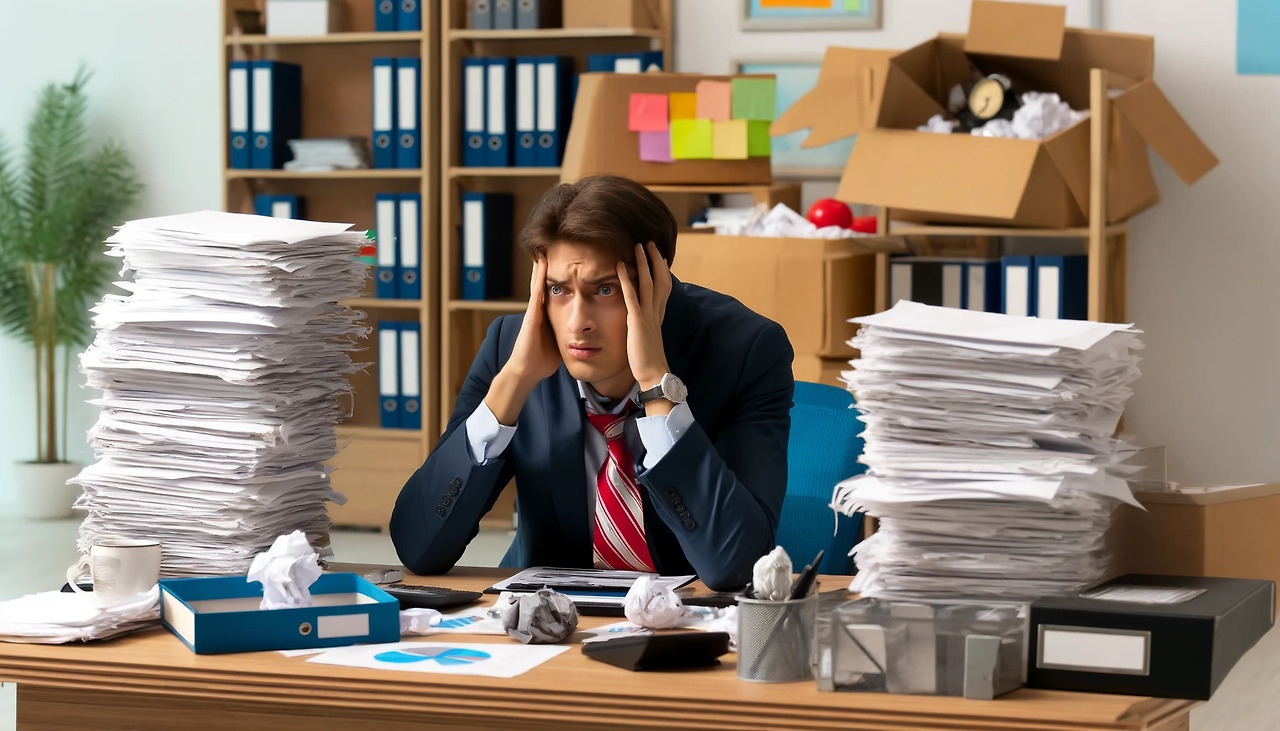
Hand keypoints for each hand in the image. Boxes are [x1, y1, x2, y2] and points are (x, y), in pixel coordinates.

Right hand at [487, 257, 559, 424]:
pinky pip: (536, 292)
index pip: (559, 291)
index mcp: (549, 315)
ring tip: (547, 245)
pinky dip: (539, 276)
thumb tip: (585, 331)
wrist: (527, 371)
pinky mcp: (531, 315)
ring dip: (543, 265)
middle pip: (549, 283)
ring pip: (540, 282)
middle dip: (553, 266)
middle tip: (558, 244)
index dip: (565, 276)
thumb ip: (570, 332)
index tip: (573, 261)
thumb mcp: (561, 341)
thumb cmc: (543, 359)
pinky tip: (542, 263)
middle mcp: (541, 309)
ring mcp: (534, 310)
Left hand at [616, 242, 672, 391]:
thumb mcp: (647, 337)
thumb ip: (645, 325)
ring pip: (648, 282)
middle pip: (660, 279)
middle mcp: (656, 311)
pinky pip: (631, 295)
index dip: (663, 271)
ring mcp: (647, 315)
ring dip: (643, 262)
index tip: (660, 257)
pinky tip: (620, 265)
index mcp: (659, 315)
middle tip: (651, 243)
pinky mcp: (636, 320)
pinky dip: (626, 278)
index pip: (664, 288)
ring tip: (639, 245)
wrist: (653, 372)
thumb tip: (640, 321)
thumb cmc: (648, 360)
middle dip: (656, 260)